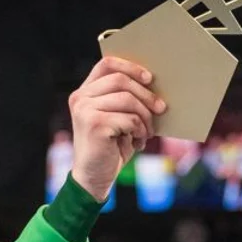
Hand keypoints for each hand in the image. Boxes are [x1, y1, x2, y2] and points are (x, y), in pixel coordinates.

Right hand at [69, 57, 166, 200]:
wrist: (95, 178)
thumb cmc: (110, 147)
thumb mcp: (118, 119)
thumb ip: (126, 100)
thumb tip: (155, 85)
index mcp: (85, 92)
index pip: (107, 64)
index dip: (131, 66)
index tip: (150, 78)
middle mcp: (81, 98)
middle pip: (121, 80)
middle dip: (146, 94)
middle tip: (161, 108)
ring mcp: (85, 110)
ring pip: (128, 99)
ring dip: (145, 117)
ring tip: (146, 132)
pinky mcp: (94, 124)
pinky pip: (129, 119)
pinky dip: (140, 131)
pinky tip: (138, 142)